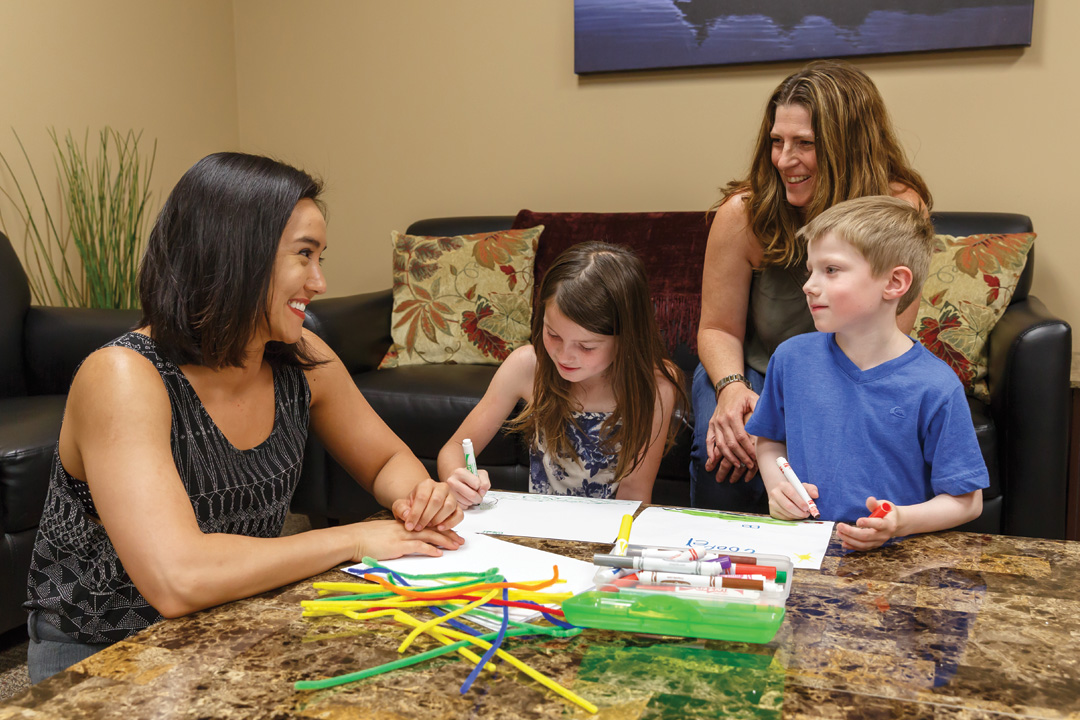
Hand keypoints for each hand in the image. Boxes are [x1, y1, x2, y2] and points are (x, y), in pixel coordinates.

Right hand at [345, 519, 463, 561]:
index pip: (427, 524)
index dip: (441, 528)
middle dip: (448, 534)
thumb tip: (407, 543)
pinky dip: (430, 549)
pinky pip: (418, 546)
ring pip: (429, 536)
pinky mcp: (398, 545)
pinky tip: (439, 553)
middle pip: (432, 528)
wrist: (354, 539)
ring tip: (456, 546)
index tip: (452, 533)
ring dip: (444, 541)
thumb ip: (398, 535)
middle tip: (460, 540)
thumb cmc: (366, 538)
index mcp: (404, 524)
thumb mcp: (385, 533)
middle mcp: (406, 528)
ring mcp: (403, 536)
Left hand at [392, 478, 463, 530]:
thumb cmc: (411, 507)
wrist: (421, 510)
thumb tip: (407, 515)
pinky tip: (440, 528)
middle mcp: (441, 487)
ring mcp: (452, 497)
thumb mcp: (401, 507)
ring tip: (428, 526)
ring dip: (437, 519)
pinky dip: (451, 523)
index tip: (409, 526)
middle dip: (426, 517)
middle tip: (418, 527)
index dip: (415, 513)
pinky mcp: (458, 508)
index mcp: (427, 484)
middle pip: (436, 501)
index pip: (422, 497)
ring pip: (449, 506)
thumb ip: (401, 509)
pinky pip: (459, 515)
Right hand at [444, 467, 490, 507]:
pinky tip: (466, 498)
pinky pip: (463, 506)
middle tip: (479, 495)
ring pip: (467, 502)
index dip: (480, 486)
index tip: (477, 485)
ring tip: (471, 495)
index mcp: (460, 472)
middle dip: (479, 497)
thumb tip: (482, 492)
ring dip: (473, 501)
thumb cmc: (469, 477)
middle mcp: (452, 481)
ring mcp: (450, 492)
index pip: (476, 484)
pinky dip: (467, 504)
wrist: (457, 479)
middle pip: (472, 495)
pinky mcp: (450, 500)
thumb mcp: (480, 474)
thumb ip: (485, 482)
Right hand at [704, 383, 757, 481]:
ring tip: (738, 465)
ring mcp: (715, 423)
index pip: (741, 436)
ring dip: (729, 457)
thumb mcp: (754, 399)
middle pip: (731, 443)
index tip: (755, 457)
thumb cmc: (743, 395)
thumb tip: (767, 425)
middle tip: (749, 465)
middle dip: (741, 456)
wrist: (728, 388)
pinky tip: (713, 460)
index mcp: (732, 414)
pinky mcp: (711, 425)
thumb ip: (760, 411)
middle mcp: (721, 420)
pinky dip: (710, 451)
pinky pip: (709, 440)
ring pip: (720, 445)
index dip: (748, 449)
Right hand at [768, 481, 818, 520]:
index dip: (800, 502)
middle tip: (807, 514)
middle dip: (800, 512)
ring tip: (803, 514)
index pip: (791, 493)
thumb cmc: (795, 490)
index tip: (807, 507)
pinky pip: (784, 518)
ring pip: (786, 513)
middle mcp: (775, 493)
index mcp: (783, 485)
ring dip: (797, 516)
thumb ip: (811, 489)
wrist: (782, 493)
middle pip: (788, 505)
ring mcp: (772, 503)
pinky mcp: (772, 511)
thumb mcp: (803, 487)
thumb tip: (815, 495)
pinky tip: (796, 515)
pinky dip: (792, 518)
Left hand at [836, 497, 898, 550]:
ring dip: (849, 539)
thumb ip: (875, 504)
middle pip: (867, 536)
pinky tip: (843, 543)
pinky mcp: (874, 545)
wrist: (895, 523)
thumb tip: (870, 499)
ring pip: (863, 544)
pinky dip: (852, 546)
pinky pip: (862, 548)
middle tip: (840, 526)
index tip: (857, 521)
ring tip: (839, 532)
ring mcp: (879, 542)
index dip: (868, 523)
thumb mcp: (884, 504)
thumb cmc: (887, 511)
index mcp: (889, 524)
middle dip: (852, 532)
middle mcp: (884, 535)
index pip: (879, 525)